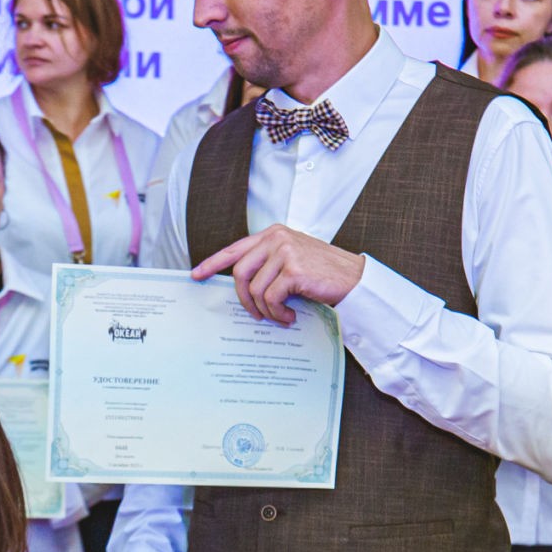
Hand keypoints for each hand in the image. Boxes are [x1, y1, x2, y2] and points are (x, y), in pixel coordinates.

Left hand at [190, 224, 363, 326]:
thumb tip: (242, 285)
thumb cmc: (323, 273)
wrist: (355, 279)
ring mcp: (285, 252)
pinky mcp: (293, 270)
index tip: (196, 275)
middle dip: (243, 299)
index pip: (234, 249)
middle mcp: (276, 238)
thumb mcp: (293, 259)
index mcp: (272, 234)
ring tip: (280, 316)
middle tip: (255, 315)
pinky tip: (289, 316)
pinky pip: (270, 299)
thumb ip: (269, 263)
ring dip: (265, 310)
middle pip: (240, 272)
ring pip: (255, 289)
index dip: (212, 263)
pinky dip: (277, 313)